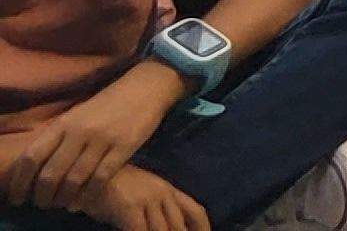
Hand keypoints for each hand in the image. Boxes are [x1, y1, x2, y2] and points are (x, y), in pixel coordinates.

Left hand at [3, 77, 177, 208]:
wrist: (145, 87)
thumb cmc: (107, 104)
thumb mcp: (77, 115)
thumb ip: (58, 138)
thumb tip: (36, 168)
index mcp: (64, 123)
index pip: (32, 156)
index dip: (21, 181)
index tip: (19, 196)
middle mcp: (79, 132)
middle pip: (51, 173)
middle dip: (43, 196)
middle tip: (43, 205)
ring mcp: (102, 139)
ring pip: (74, 179)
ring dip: (64, 199)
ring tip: (62, 205)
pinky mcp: (123, 147)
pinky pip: (100, 178)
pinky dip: (87, 195)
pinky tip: (81, 203)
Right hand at [93, 177, 207, 230]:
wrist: (92, 173)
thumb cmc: (116, 189)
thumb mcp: (144, 197)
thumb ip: (158, 212)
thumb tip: (171, 228)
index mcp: (169, 191)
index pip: (195, 211)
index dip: (203, 228)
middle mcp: (163, 194)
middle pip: (178, 225)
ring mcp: (147, 200)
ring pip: (161, 230)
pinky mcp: (130, 207)